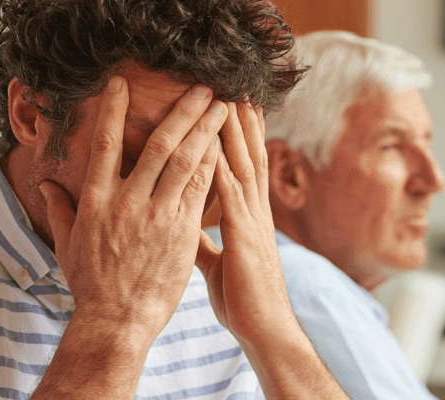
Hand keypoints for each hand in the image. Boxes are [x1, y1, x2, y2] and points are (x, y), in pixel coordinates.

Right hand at [41, 77, 227, 335]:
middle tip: (199, 88)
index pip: (103, 144)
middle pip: (157, 144)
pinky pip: (200, 191)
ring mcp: (156, 216)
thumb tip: (45, 184)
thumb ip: (59, 209)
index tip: (122, 83)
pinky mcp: (180, 233)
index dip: (112, 110)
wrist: (116, 321)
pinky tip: (223, 146)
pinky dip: (212, 164)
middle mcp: (126, 202)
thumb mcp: (67, 245)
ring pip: (184, 161)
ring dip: (205, 130)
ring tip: (221, 108)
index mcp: (96, 201)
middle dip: (181, 111)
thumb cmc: (91, 286)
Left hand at [197, 102, 292, 342]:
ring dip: (235, 133)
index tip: (233, 108)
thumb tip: (180, 224)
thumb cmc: (242, 300)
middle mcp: (254, 213)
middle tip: (235, 86)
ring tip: (227, 99)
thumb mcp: (215, 264)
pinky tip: (213, 145)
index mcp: (248, 219)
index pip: (244, 169)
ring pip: (243, 167)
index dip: (241, 138)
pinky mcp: (243, 236)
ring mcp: (252, 222)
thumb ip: (199, 240)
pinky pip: (230, 194)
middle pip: (248, 157)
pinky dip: (222, 167)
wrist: (264, 329)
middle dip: (242, 122)